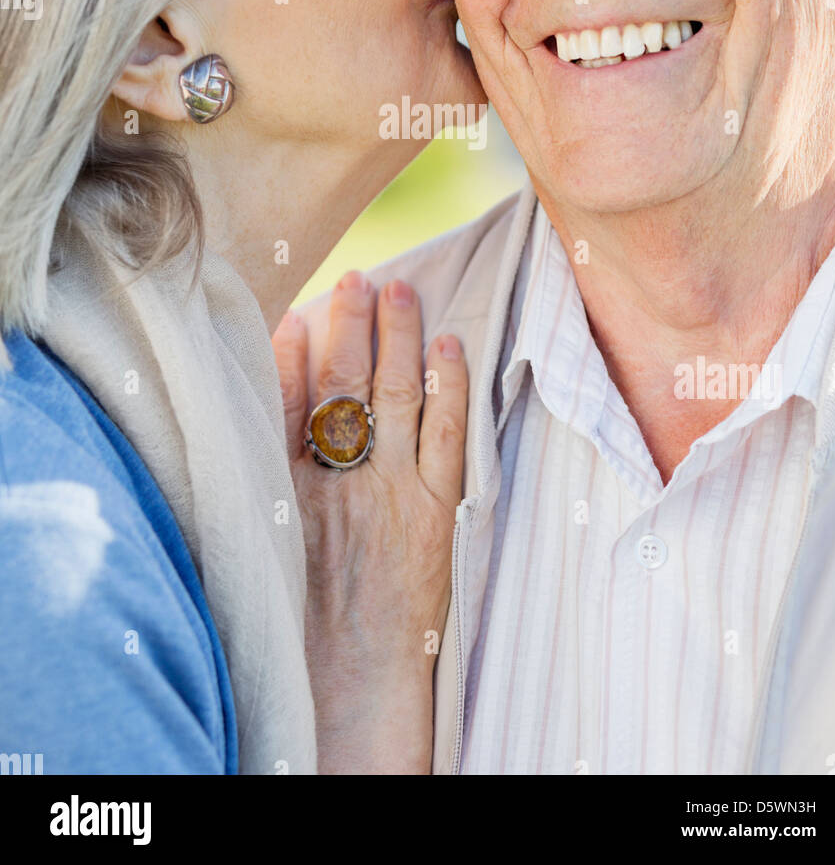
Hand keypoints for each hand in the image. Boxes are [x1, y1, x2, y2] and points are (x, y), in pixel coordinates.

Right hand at [272, 270, 466, 774]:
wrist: (352, 682)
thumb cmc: (298, 622)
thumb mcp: (264, 547)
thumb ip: (261, 482)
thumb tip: (256, 425)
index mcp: (287, 489)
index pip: (289, 400)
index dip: (296, 350)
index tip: (300, 311)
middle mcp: (339, 479)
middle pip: (345, 382)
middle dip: (351, 324)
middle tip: (358, 278)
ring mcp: (393, 489)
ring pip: (398, 393)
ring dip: (399, 336)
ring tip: (402, 289)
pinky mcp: (439, 509)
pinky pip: (447, 433)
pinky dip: (450, 385)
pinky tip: (450, 345)